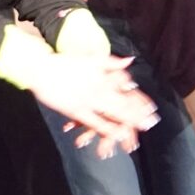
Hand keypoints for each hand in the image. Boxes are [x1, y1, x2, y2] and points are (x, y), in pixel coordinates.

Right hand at [33, 53, 158, 159]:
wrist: (43, 69)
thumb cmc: (66, 63)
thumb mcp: (92, 59)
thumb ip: (112, 62)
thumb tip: (131, 60)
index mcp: (104, 77)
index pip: (127, 90)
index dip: (140, 100)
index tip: (151, 108)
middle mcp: (100, 89)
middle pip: (124, 103)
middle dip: (138, 114)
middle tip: (151, 122)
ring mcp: (89, 100)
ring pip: (113, 113)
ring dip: (127, 122)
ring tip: (139, 131)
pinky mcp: (77, 110)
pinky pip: (95, 122)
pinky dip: (107, 129)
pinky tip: (116, 135)